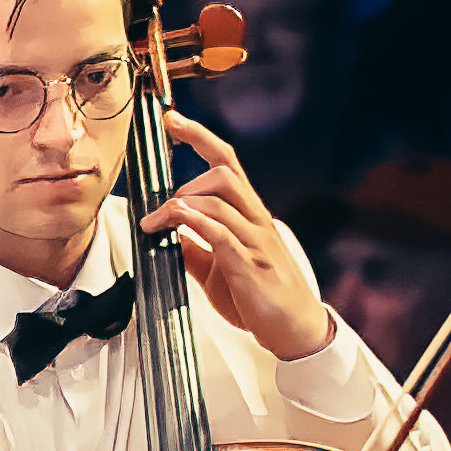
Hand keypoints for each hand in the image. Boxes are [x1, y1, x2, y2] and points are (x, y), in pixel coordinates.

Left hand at [136, 125, 333, 359]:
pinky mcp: (250, 266)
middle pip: (225, 171)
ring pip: (219, 198)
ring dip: (179, 204)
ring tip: (154, 223)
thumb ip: (196, 248)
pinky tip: (173, 223)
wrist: (296, 331)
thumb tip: (166, 234)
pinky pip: (221, 233)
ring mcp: (255, 241)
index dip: (200, 137)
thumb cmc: (260, 299)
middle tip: (160, 201)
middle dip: (187, 172)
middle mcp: (256, 220)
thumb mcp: (220, 269)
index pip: (228, 162)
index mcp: (250, 215)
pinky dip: (193, 222)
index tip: (172, 120)